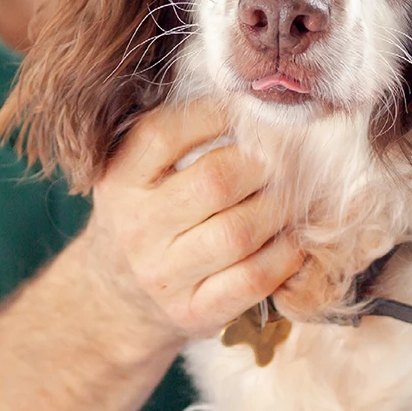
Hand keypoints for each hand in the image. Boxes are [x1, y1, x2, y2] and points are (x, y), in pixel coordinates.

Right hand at [72, 100, 305, 349]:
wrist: (117, 294)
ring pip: (240, 231)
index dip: (216, 115)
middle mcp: (136, 226)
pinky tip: (294, 239)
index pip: (166, 135)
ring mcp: (163, 273)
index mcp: (119, 180)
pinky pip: (254, 278)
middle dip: (264, 162)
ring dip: (281, 208)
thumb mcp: (138, 171)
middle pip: (216, 181)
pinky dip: (286, 255)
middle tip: (289, 154)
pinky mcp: (193, 310)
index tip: (249, 111)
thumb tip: (252, 100)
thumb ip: (179, 135)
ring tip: (294, 195)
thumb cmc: (148, 214)